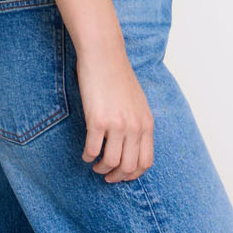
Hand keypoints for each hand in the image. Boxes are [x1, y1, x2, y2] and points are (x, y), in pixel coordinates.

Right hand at [77, 45, 154, 181]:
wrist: (104, 56)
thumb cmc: (118, 77)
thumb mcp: (139, 103)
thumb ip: (138, 124)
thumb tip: (132, 146)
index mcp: (147, 124)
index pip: (146, 161)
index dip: (133, 174)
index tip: (123, 175)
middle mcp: (135, 127)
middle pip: (129, 166)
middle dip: (117, 176)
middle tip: (107, 176)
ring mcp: (117, 124)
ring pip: (111, 162)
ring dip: (101, 168)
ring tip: (95, 165)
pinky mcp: (98, 120)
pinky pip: (92, 149)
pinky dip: (88, 156)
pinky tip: (86, 153)